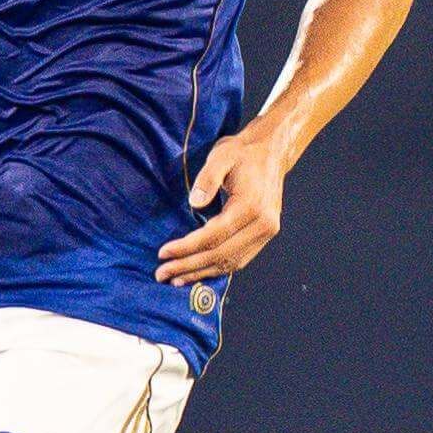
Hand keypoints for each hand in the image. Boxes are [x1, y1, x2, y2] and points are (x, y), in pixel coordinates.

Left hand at [157, 127, 291, 284]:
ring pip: (230, 263)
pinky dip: (217, 269)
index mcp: (251, 206)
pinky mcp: (264, 236)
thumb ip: (207, 179)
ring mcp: (266, 233)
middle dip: (188, 266)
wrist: (271, 152)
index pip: (213, 236)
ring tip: (176, 279)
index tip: (163, 253)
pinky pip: (239, 259)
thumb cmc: (243, 153)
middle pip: (220, 255)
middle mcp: (263, 225)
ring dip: (201, 273)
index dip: (186, 248)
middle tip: (162, 273)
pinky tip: (198, 273)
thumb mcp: (221, 156)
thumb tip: (194, 204)